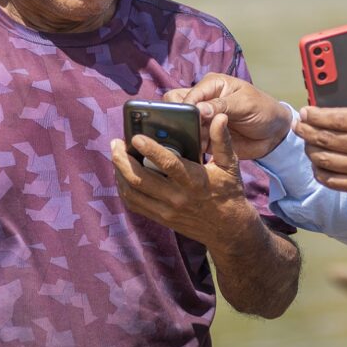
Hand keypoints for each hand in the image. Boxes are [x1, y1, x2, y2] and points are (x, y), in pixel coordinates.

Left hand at [110, 113, 260, 245]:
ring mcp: (166, 210)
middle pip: (140, 179)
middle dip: (122, 160)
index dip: (150, 149)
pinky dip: (124, 188)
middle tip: (116, 143)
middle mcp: (177, 197)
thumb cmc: (229, 192)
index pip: (168, 164)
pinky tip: (122, 174)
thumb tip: (219, 117)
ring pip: (132, 192)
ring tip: (116, 155)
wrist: (228, 229)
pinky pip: (134, 203)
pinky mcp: (161, 218)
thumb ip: (222, 140)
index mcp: (195, 181)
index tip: (135, 137)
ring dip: (119, 172)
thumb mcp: (230, 165)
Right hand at [164, 74, 291, 160]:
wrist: (275, 133)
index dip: (188, 107)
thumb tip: (198, 109)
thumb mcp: (245, 104)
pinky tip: (200, 150)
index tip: (195, 120)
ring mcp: (202, 120)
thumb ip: (221, 106)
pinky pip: (191, 141)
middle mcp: (203, 100)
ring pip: (181, 125)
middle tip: (193, 131)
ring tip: (200, 143)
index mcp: (211, 85)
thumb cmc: (263, 110)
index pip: (189, 94)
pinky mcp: (205, 137)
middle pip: (176, 106)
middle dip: (180, 119)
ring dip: (187, 135)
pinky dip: (192, 146)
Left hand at [293, 48, 346, 203]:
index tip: (305, 110)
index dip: (315, 114)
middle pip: (325, 138)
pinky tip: (318, 164)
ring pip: (325, 159)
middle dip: (306, 130)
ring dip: (310, 150)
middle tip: (299, 125)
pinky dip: (320, 172)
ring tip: (306, 142)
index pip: (335, 118)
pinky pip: (333, 181)